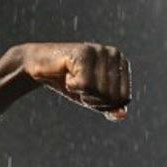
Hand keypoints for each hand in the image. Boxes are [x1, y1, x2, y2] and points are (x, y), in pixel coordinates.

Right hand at [15, 43, 131, 119]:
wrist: (41, 66)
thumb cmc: (71, 82)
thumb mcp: (93, 98)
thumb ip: (110, 108)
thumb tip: (122, 116)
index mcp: (122, 63)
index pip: (124, 99)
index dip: (105, 104)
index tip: (90, 92)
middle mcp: (115, 54)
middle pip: (113, 97)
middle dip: (93, 99)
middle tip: (79, 86)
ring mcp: (100, 51)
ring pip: (100, 91)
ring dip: (82, 92)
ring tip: (73, 79)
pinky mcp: (84, 52)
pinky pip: (85, 84)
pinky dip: (72, 86)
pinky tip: (67, 74)